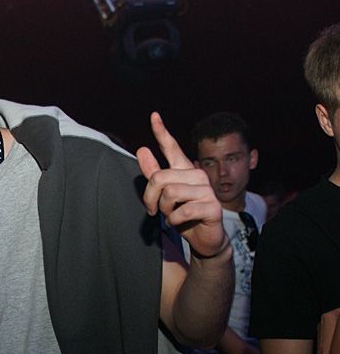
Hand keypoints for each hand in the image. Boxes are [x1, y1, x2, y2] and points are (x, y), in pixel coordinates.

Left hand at [136, 112, 227, 257]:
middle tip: (155, 210)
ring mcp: (207, 190)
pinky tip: (180, 222)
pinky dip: (174, 220)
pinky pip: (181, 211)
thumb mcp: (164, 195)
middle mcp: (197, 175)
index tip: (153, 115)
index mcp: (184, 171)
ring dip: (165, 210)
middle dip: (150, 198)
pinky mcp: (212, 207)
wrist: (205, 239)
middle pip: (160, 178)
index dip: (161, 132)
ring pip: (169, 193)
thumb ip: (153, 173)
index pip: (172, 147)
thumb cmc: (183, 215)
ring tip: (173, 215)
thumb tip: (142, 149)